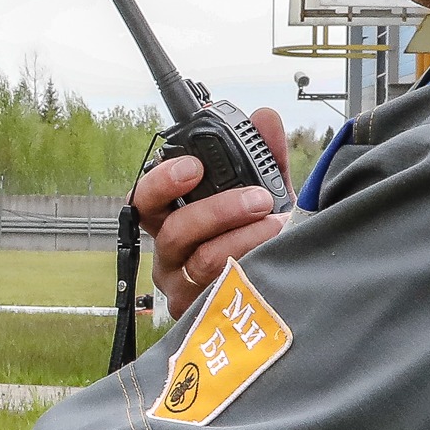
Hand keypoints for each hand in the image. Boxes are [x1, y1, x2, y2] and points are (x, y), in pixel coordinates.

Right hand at [137, 105, 288, 307]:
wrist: (285, 281)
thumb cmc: (261, 237)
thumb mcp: (264, 192)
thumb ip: (264, 157)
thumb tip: (264, 117)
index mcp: (171, 219)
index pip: (144, 199)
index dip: (161, 181)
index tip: (193, 166)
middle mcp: (170, 253)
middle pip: (169, 230)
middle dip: (212, 210)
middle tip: (253, 197)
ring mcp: (182, 286)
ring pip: (201, 258)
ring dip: (242, 235)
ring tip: (275, 220)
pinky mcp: (200, 312)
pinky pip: (220, 286)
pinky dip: (249, 261)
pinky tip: (272, 249)